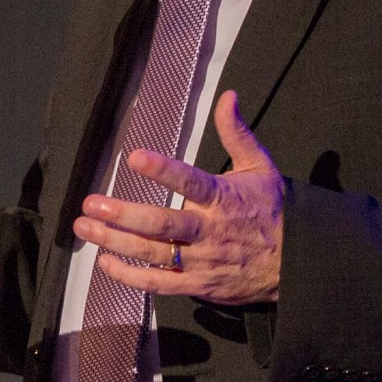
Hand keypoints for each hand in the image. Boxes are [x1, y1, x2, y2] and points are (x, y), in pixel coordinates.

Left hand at [71, 90, 284, 305]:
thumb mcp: (260, 167)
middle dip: (122, 214)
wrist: (298, 263)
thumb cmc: (272, 210)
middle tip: (90, 203)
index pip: (190, 183)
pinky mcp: (198, 285)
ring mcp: (202, 262)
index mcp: (223, 199)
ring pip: (152, 254)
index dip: (163, 171)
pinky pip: (159, 284)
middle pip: (161, 224)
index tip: (134, 158)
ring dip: (114, 241)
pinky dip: (129, 276)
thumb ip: (236, 133)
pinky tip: (105, 262)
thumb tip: (228, 95)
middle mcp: (209, 232)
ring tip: (83, 227)